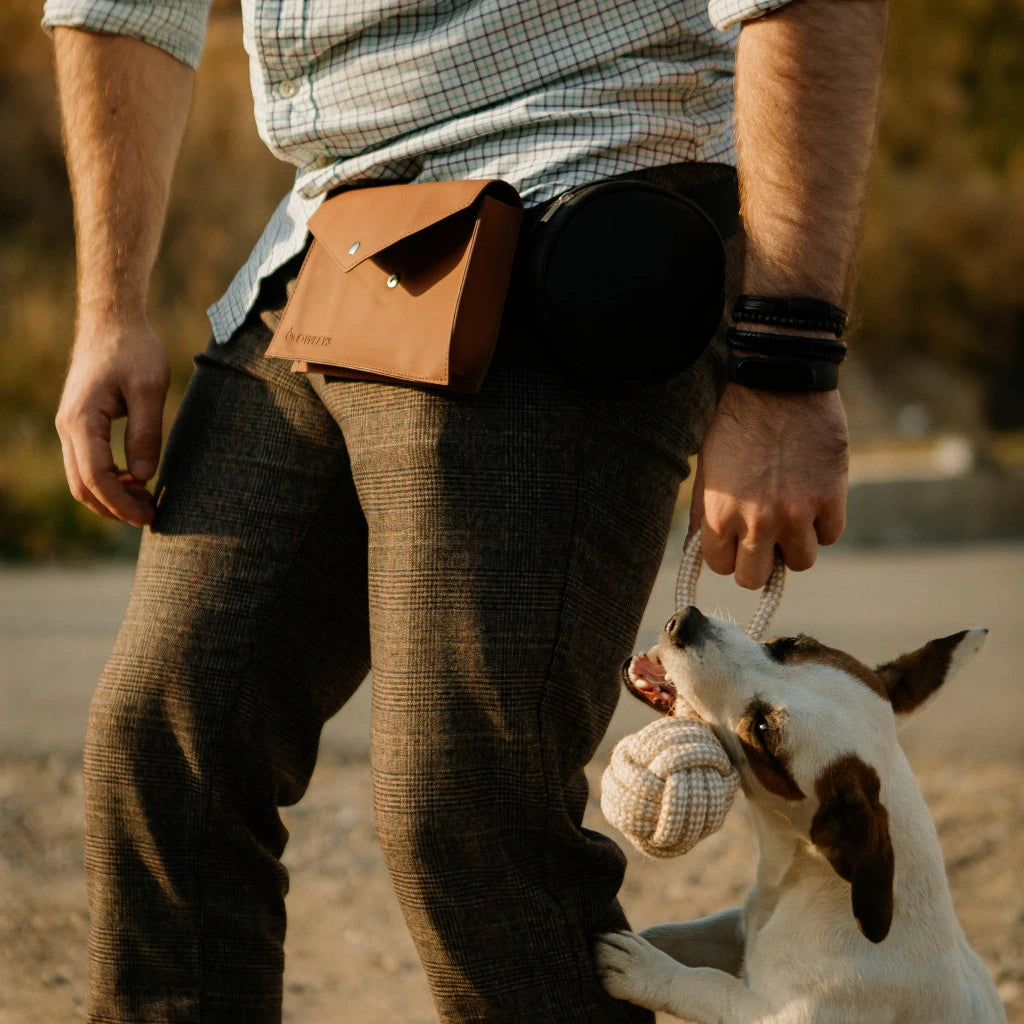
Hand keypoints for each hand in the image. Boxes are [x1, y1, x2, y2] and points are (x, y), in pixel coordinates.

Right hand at [55, 315, 169, 526]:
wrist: (111, 322)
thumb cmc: (133, 350)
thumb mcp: (149, 389)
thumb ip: (145, 433)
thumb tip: (143, 477)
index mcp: (81, 421)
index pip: (95, 478)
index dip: (121, 504)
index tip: (149, 517)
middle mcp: (67, 427)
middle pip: (82, 486)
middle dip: (115, 508)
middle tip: (151, 517)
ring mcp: (70, 426)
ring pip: (81, 478)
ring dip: (111, 497)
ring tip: (146, 503)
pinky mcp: (79, 424)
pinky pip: (86, 463)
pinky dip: (108, 481)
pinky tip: (136, 482)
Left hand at [689, 384, 848, 588]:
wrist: (779, 383)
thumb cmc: (736, 424)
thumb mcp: (707, 470)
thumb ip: (705, 513)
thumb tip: (701, 549)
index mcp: (719, 515)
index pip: (721, 567)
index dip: (729, 554)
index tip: (736, 542)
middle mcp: (756, 522)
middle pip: (756, 578)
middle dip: (759, 561)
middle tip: (765, 539)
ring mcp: (796, 514)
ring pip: (800, 562)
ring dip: (795, 545)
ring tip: (792, 516)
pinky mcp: (831, 500)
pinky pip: (830, 536)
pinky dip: (824, 524)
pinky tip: (815, 499)